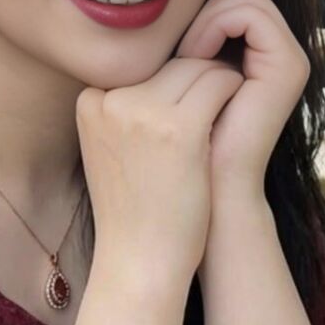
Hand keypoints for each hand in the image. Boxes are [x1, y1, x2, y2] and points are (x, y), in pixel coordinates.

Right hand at [77, 58, 243, 290]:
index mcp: (90, 102)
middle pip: (172, 63)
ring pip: (199, 67)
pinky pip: (221, 83)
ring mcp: (144, 112)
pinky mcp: (181, 128)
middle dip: (197, 84)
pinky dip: (235, 94)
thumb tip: (162, 72)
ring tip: (219, 125)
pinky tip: (234, 121)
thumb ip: (123, 110)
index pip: (143, 68)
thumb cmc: (132, 210)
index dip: (170, 90)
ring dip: (220, 87)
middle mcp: (111, 100)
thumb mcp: (108, 150)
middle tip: (209, 120)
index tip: (177, 123)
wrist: (138, 261)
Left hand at [176, 0, 309, 197]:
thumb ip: (181, 52)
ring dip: (206, 20)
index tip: (170, 51)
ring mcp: (288, 58)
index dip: (197, 13)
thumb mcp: (177, 88)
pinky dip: (215, 26)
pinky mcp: (288, 65)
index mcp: (256, 56)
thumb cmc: (184, 146)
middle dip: (203, 13)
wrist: (209, 191)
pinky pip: (248, 14)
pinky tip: (194, 57)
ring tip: (185, 57)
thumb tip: (149, 7)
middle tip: (178, 52)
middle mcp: (277, 54)